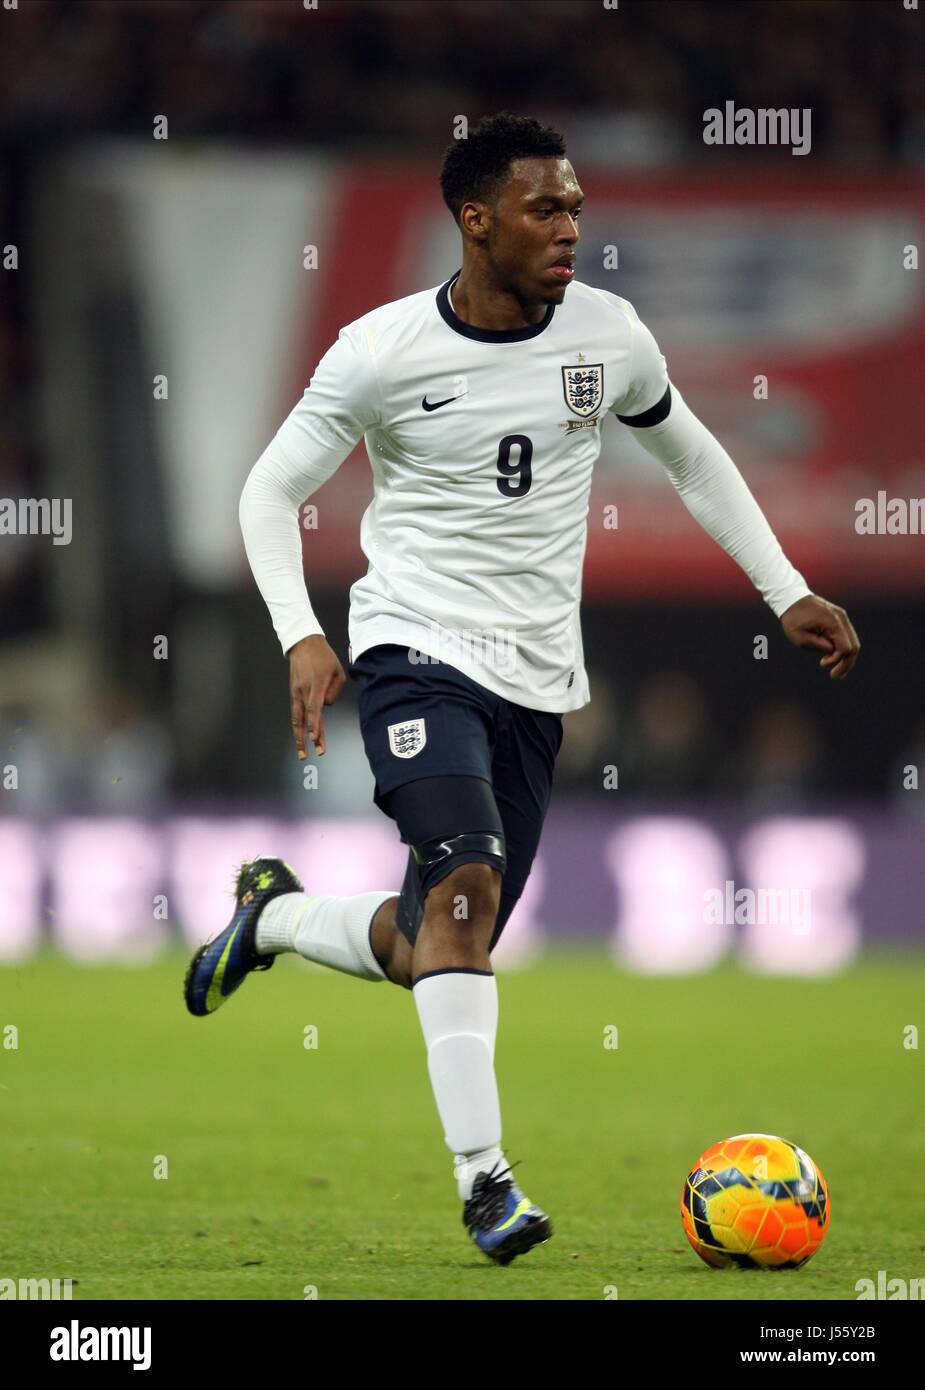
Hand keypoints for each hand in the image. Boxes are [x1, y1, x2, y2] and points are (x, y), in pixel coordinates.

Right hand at [287, 635, 345, 757]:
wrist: (303, 644)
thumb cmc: (323, 656)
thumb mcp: (338, 671)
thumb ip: (335, 691)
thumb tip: (326, 705)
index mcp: (316, 685)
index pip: (314, 709)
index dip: (314, 725)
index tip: (314, 738)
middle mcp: (304, 690)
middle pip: (305, 719)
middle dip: (310, 738)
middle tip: (316, 753)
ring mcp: (296, 692)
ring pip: (297, 719)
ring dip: (300, 737)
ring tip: (302, 753)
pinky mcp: (293, 693)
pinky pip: (296, 712)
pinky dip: (298, 726)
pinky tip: (300, 737)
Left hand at [780, 594, 859, 679]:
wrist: (791, 599)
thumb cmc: (793, 619)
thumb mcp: (800, 637)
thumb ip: (819, 646)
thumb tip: (833, 652)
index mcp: (833, 623)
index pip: (845, 648)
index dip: (837, 660)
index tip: (822, 664)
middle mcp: (842, 618)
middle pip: (854, 646)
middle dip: (846, 663)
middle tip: (835, 676)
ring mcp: (842, 617)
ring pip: (853, 641)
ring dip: (846, 657)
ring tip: (837, 671)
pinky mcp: (839, 618)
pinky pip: (847, 636)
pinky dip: (843, 648)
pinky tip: (834, 658)